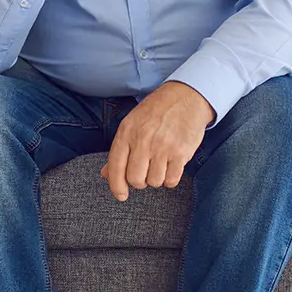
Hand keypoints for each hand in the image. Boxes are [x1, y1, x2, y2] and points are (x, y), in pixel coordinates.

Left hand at [100, 82, 215, 201]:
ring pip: (154, 182)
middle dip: (140, 181)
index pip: (115, 167)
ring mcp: (162, 147)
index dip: (116, 186)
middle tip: (146, 170)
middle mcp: (143, 140)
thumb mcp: (132, 123)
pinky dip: (171, 178)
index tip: (121, 195)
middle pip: (135, 179)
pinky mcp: (180, 153)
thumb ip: (119, 150)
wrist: (186, 97)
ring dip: (157, 177)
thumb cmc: (156, 111)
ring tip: (161, 163)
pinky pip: (171, 180)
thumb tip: (106, 174)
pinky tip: (172, 165)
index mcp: (127, 132)